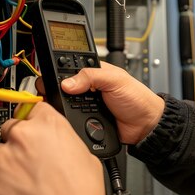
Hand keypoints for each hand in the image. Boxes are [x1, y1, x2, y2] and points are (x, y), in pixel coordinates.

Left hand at [0, 102, 104, 194]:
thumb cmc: (79, 193)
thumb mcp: (85, 154)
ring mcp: (2, 156)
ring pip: (1, 151)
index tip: (34, 127)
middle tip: (34, 160)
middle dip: (21, 141)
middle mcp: (22, 134)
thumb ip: (64, 138)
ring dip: (11, 162)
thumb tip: (57, 140)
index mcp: (48, 124)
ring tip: (29, 180)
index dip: (36, 120)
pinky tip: (19, 190)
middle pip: (14, 127)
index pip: (34, 107)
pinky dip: (1, 181)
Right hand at [36, 61, 164, 144]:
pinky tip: (70, 122)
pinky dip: (70, 123)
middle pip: (63, 90)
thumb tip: (68, 83)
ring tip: (61, 110)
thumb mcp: (115, 79)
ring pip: (65, 107)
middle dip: (58, 94)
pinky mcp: (87, 122)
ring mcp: (87, 106)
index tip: (48, 80)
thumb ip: (91, 76)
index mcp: (93, 73)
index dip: (58, 73)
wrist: (146, 125)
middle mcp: (88, 89)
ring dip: (63, 110)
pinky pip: (73, 122)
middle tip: (54, 97)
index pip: (69, 69)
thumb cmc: (138, 98)